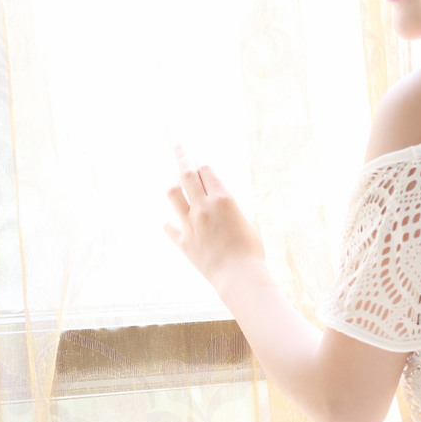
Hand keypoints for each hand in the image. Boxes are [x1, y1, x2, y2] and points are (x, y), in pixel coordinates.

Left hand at [165, 147, 264, 291]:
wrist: (238, 276)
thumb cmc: (251, 250)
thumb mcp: (249, 223)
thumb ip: (234, 209)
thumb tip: (225, 203)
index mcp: (222, 199)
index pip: (206, 171)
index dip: (205, 167)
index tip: (203, 165)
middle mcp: (203, 207)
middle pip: (186, 174)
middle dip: (182, 156)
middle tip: (178, 145)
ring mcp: (190, 224)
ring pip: (173, 194)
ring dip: (173, 185)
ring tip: (174, 182)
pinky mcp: (184, 242)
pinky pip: (170, 227)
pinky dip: (170, 223)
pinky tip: (169, 221)